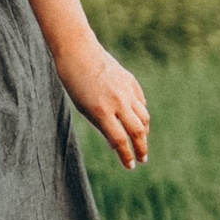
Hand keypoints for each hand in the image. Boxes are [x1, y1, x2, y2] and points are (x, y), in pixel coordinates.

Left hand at [55, 43, 150, 168]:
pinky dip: (141, 114)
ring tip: (142, 142)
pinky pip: (141, 103)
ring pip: (144, 117)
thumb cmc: (75, 84)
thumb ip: (102, 125)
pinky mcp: (132, 82)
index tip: (130, 166)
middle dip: (141, 148)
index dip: (126, 156)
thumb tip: (116, 144)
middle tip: (143, 159)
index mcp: (101, 111)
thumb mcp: (84, 108)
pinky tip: (139, 121)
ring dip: (144, 133)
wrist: (79, 53)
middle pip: (137, 131)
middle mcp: (118, 102)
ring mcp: (127, 91)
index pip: (119, 140)